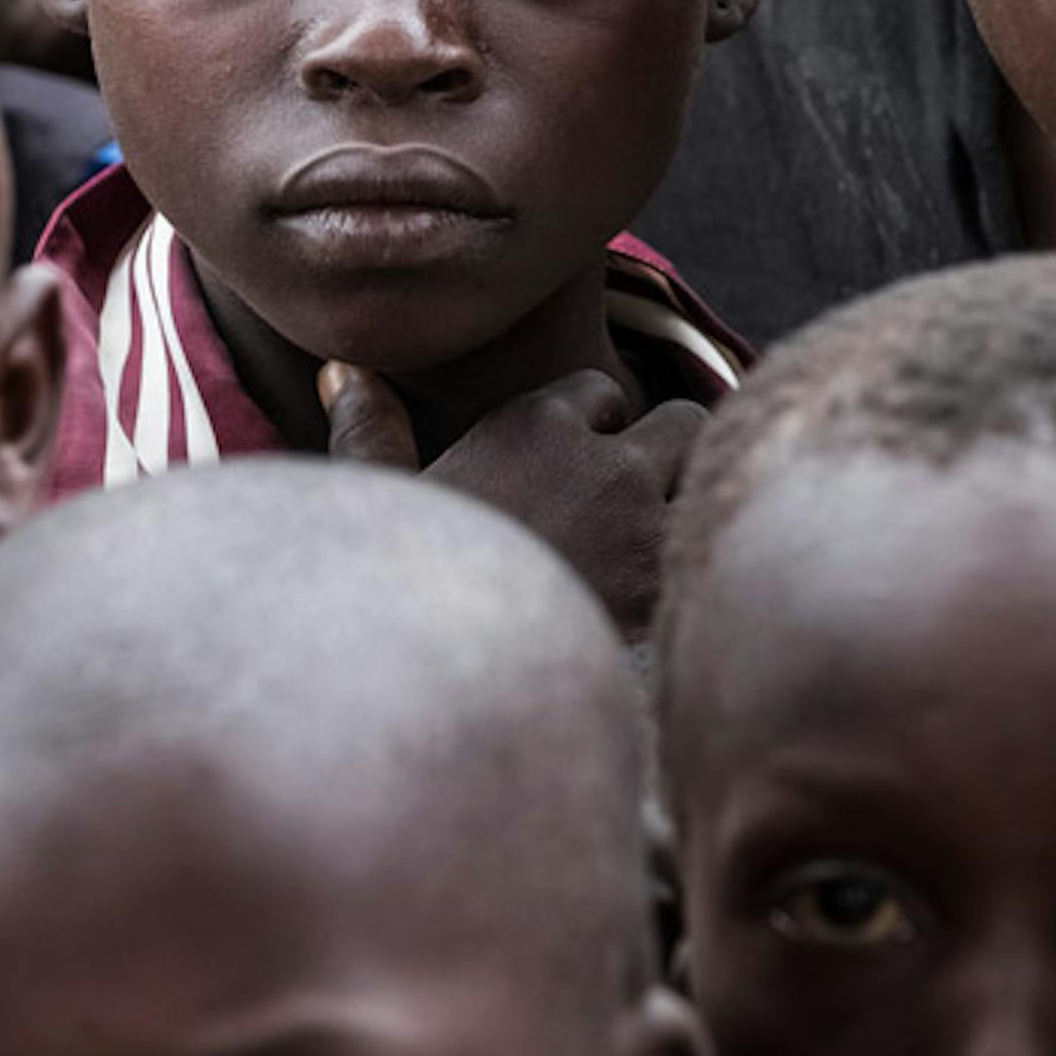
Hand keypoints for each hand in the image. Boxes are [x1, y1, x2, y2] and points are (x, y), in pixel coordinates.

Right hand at [319, 362, 702, 636]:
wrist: (437, 685)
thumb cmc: (395, 588)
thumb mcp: (380, 502)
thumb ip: (370, 431)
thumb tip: (344, 370)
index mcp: (534, 424)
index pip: (602, 392)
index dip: (592, 427)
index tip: (568, 469)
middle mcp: (606, 464)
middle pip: (684, 421)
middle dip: (668, 453)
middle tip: (635, 505)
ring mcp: (648, 528)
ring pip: (711, 486)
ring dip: (690, 510)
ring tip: (657, 551)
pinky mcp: (670, 595)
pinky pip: (710, 560)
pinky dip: (697, 575)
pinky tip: (672, 607)